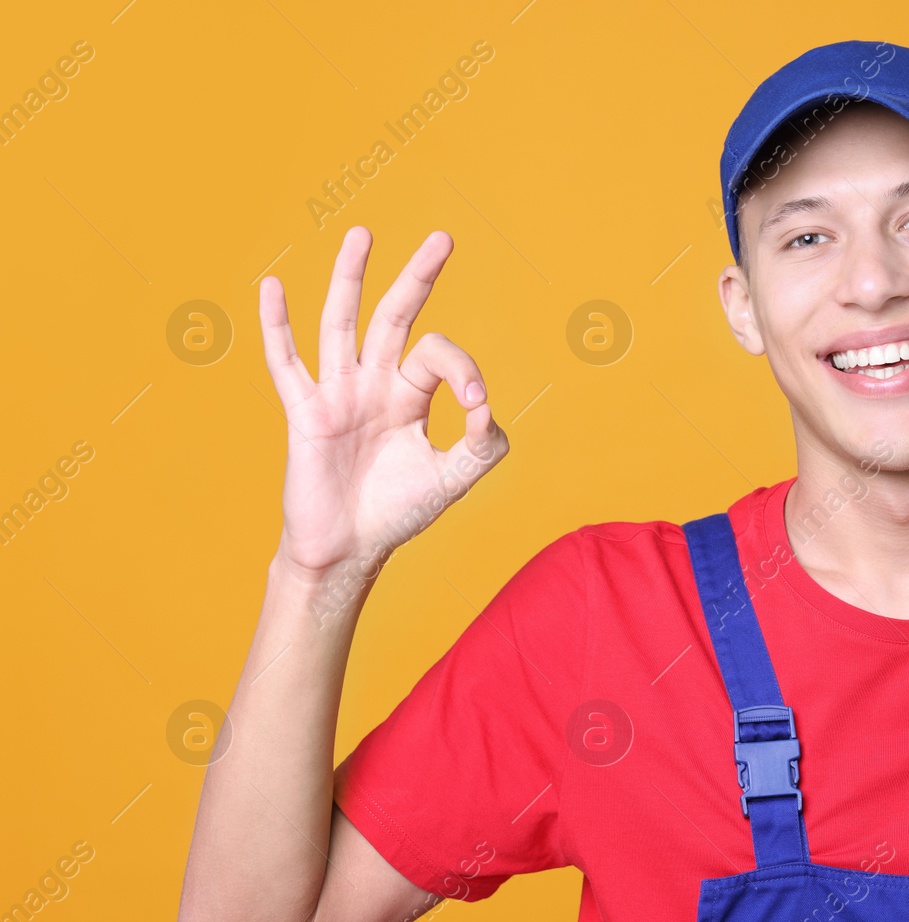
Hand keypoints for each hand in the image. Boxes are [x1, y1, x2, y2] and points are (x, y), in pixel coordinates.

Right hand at [259, 227, 508, 581]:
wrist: (348, 550)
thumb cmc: (397, 513)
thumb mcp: (453, 478)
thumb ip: (482, 445)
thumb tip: (486, 407)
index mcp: (411, 394)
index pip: (438, 354)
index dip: (464, 369)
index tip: (476, 404)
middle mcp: (374, 383)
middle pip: (396, 317)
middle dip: (418, 277)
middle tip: (443, 238)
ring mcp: (337, 392)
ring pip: (342, 322)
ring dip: (350, 277)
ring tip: (362, 234)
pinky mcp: (304, 411)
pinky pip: (285, 362)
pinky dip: (276, 325)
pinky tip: (270, 286)